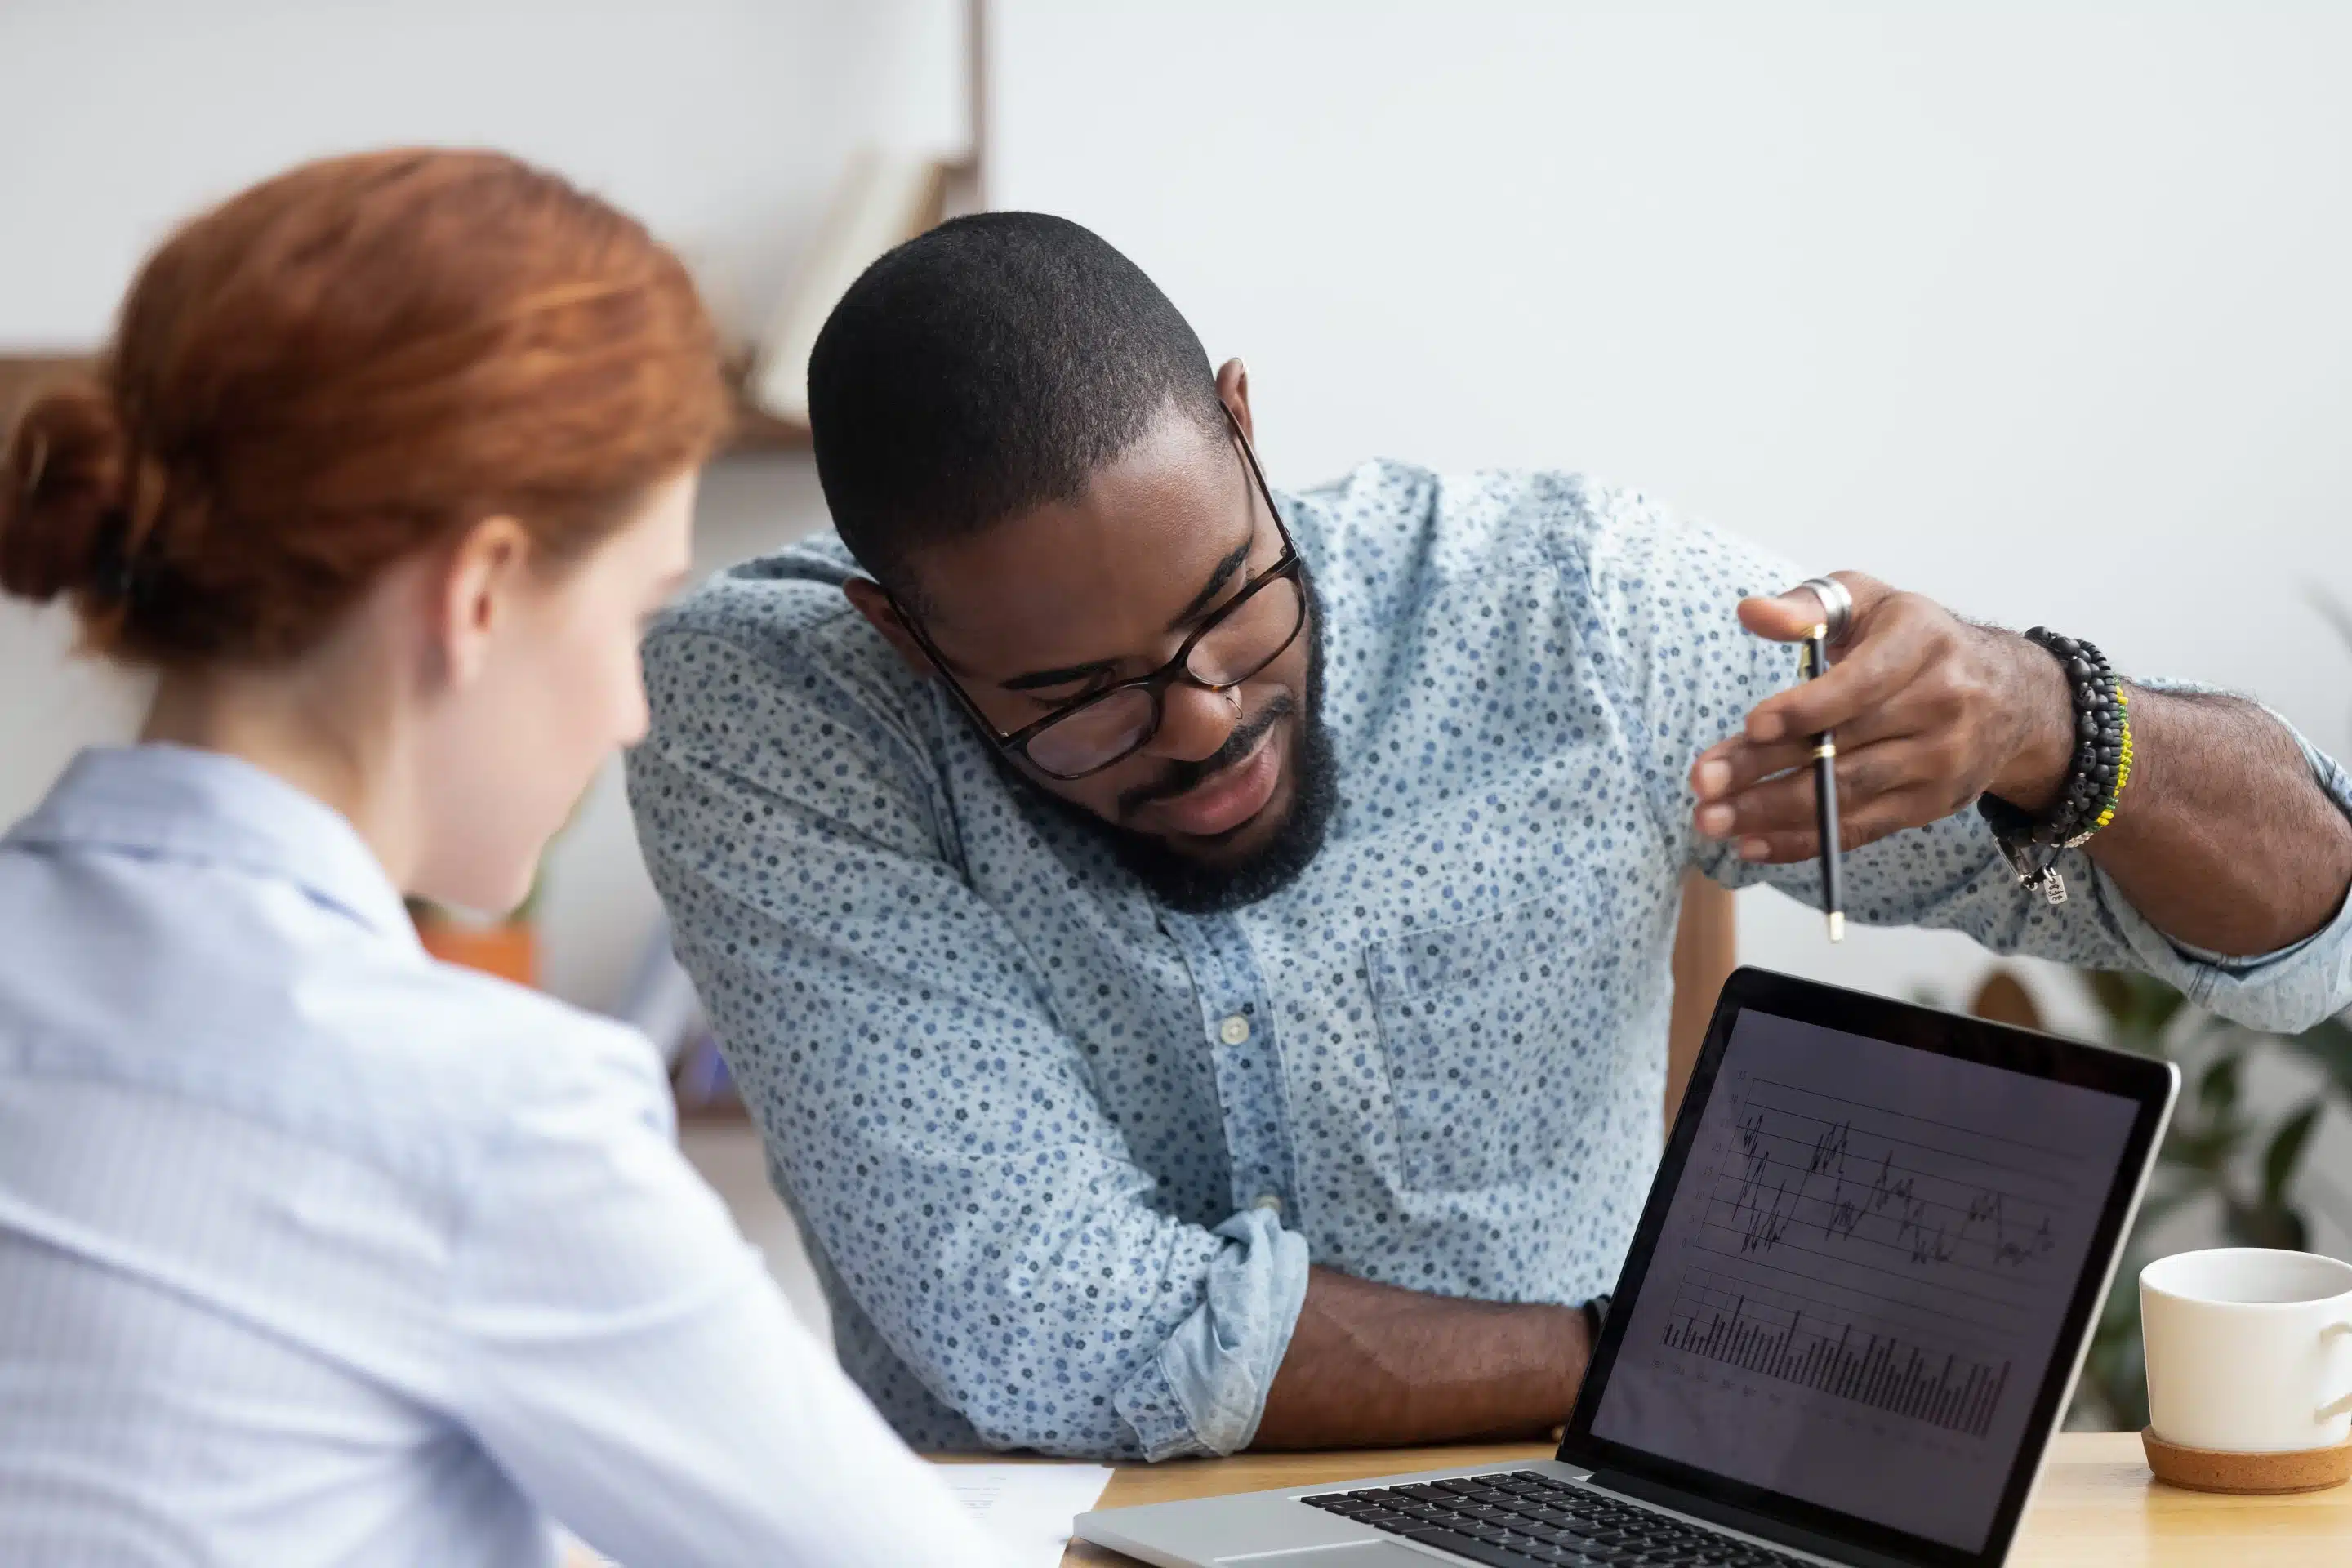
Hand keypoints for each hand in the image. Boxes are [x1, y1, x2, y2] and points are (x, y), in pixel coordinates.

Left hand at [1688, 573, 2073, 862]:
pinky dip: (1803, 841)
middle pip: (1841, 747)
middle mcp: (1940, 705)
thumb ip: (1809, 605)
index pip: (1860, 685)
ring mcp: (1940, 761)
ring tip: (1711, 820)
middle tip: (1702, 785)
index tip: (1751, 725)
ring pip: (1846, 794)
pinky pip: (1861, 829)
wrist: (2010, 694)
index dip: (1806, 708)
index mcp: (1921, 645)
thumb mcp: (1869, 603)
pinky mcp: (1932, 804)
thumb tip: (1750, 612)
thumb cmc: (1914, 640)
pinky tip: (1752, 844)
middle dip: (1763, 768)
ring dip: (1772, 812)